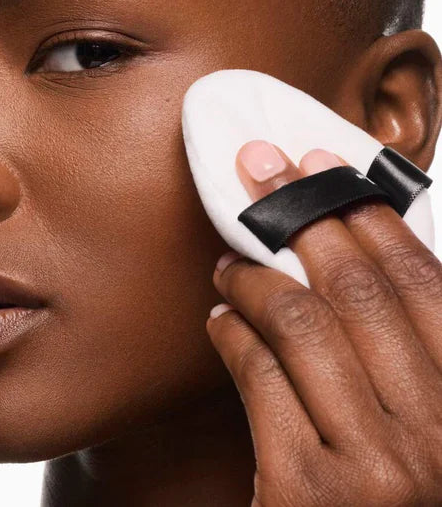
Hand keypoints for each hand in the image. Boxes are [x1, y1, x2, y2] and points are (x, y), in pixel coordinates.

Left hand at [205, 140, 441, 506]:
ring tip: (229, 267)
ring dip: (253, 278)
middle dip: (297, 215)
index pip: (423, 280)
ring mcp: (378, 467)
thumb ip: (401, 342)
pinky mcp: (307, 489)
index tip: (320, 168)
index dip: (366, 212)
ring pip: (301, 322)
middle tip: (257, 177)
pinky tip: (222, 322)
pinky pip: (260, 374)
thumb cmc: (383, 488)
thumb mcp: (419, 418)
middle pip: (356, 289)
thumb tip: (352, 240)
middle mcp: (440, 435)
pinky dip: (232, 334)